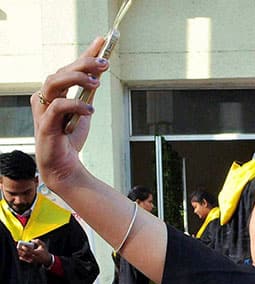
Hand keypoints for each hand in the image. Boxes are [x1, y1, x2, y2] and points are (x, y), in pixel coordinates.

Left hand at [16, 239, 50, 265]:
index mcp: (38, 253)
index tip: (23, 246)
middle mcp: (35, 257)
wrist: (47, 259)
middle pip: (26, 254)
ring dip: (20, 254)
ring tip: (17, 250)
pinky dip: (22, 257)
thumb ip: (38, 242)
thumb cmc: (44, 251)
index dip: (26, 248)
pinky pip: (25, 260)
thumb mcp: (43, 246)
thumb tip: (32, 240)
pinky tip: (19, 255)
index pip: (30, 251)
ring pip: (25, 257)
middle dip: (21, 251)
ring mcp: (33, 260)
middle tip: (18, 248)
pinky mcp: (31, 261)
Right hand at [31, 37, 108, 191]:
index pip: (70, 67)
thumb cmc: (71, 138)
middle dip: (84, 63)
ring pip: (53, 82)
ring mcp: (43, 110)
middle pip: (61, 71)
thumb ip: (89, 91)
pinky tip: (90, 110)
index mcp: (55, 92)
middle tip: (105, 64)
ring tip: (97, 83)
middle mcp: (46, 97)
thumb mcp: (85, 109)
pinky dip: (75, 105)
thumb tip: (100, 70)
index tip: (102, 40)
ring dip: (76, 78)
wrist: (65, 166)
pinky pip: (57, 107)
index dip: (85, 52)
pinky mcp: (45, 124)